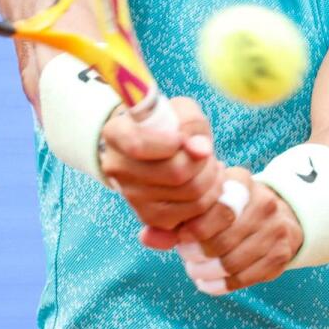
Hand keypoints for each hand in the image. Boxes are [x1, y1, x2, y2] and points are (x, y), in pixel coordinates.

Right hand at [99, 97, 223, 233]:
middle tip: (207, 152)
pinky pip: (194, 212)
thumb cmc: (169, 125)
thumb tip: (201, 150)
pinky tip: (205, 183)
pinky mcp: (150, 217)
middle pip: (175, 172)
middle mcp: (117, 168)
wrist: (158, 150)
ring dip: (212, 178)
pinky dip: (210, 197)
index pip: (138, 145)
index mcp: (115, 134)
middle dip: (203, 161)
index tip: (182, 138)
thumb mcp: (179, 110)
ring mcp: (132, 196)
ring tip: (209, 165)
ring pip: (190, 194)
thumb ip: (191, 123)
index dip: (169, 143)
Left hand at [174, 168, 304, 295]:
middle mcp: (264, 204)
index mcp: (242, 182)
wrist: (276, 216)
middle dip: (197, 253)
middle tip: (185, 255)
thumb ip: (177, 215)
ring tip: (193, 269)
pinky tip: (206, 282)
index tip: (181, 237)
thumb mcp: (209, 199)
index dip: (194, 229)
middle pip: (223, 240)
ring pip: (232, 263)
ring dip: (206, 271)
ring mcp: (275, 230)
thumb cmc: (229, 207)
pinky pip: (243, 278)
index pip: (216, 210)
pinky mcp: (280, 255)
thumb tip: (147, 237)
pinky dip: (219, 285)